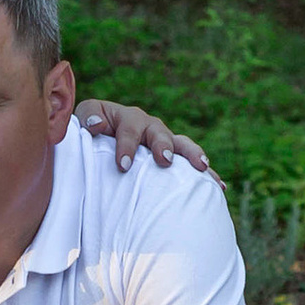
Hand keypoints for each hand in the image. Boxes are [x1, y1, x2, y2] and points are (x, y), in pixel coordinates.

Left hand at [74, 98, 213, 175]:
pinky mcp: (174, 155)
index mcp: (128, 118)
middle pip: (160, 133)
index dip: (126, 145)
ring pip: (182, 144)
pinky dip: (207, 173)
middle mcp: (150, 127)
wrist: (102, 134)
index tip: (122, 165)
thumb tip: (96, 126)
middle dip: (163, 146)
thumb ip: (88, 118)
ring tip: (202, 167)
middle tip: (164, 160)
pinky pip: (192, 163)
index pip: (128, 129)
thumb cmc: (91, 129)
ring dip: (192, 154)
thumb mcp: (85, 118)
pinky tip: (219, 186)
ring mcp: (165, 140)